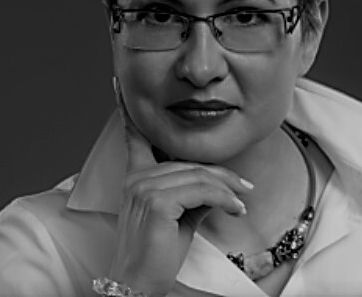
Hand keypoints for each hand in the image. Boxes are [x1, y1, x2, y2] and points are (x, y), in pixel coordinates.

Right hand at [109, 79, 251, 296]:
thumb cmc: (157, 251)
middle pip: (188, 161)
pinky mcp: (156, 201)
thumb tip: (221, 186)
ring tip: (242, 202)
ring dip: (227, 188)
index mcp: (136, 175)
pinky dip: (224, 199)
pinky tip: (235, 209)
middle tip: (243, 187)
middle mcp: (137, 176)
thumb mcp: (179, 216)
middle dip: (220, 174)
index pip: (134, 137)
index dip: (126, 112)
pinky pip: (201, 191)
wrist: (139, 284)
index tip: (118, 85)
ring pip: (198, 175)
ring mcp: (144, 186)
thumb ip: (194, 193)